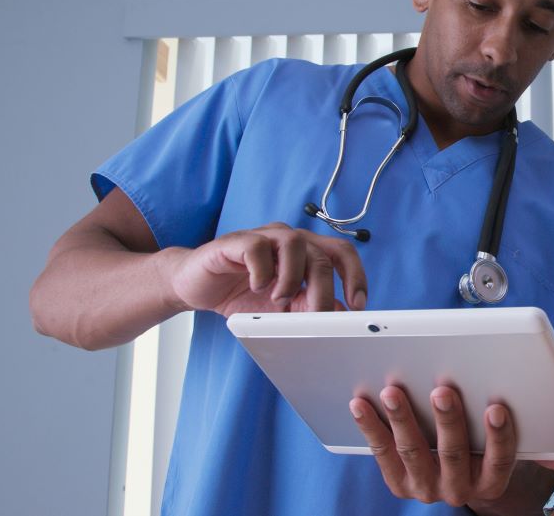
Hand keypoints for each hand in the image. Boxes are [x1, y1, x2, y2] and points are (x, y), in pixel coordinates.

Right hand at [167, 222, 366, 315]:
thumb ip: (310, 307)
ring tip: (280, 300)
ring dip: (292, 279)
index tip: (357, 305)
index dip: (355, 277)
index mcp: (306, 251)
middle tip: (315, 316)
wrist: (195, 286)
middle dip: (323, 290)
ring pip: (295, 245)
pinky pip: (258, 248)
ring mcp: (263, 237)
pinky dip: (262, 271)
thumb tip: (341, 317)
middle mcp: (288, 239)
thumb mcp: (283, 307)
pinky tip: (257, 286)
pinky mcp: (236, 241)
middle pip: (320, 256)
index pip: (342, 254)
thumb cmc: (242, 293)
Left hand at [350, 385, 553, 506]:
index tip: (498, 406)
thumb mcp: (516, 451)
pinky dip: (371, 427)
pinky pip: (381, 453)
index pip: (501, 460)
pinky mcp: (397, 482)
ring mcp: (425, 487)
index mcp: (492, 481)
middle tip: (442, 388)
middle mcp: (459, 489)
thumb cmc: (486, 447)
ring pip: (414, 453)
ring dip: (402, 421)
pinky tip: (362, 403)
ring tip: (394, 390)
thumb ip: (545, 449)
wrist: (454, 477)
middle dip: (448, 421)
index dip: (500, 436)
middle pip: (455, 454)